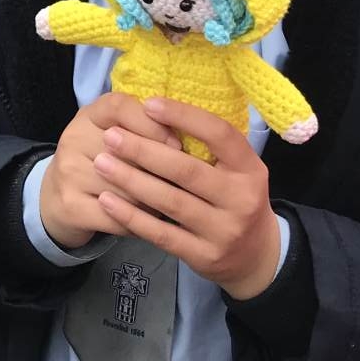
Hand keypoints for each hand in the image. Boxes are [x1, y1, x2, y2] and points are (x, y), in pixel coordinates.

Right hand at [38, 93, 180, 251]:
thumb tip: (187, 139)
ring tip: (170, 205)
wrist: (56, 198)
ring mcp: (69, 173)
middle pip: (129, 153)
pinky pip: (119, 218)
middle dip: (162, 172)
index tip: (177, 145)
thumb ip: (142, 128)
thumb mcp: (112, 135)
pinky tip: (150, 222)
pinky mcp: (71, 206)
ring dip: (156, 202)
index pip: (120, 107)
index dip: (152, 124)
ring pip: (129, 190)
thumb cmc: (99, 161)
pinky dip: (140, 223)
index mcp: (89, 115)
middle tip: (185, 184)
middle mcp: (73, 138)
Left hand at [90, 98, 283, 298]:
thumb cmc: (236, 198)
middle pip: (187, 170)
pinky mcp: (204, 256)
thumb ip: (211, 146)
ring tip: (102, 163)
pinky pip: (161, 234)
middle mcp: (242, 199)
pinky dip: (132, 216)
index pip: (220, 135)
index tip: (148, 104)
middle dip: (144, 151)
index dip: (184, 116)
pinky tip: (108, 200)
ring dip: (131, 180)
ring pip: (170, 202)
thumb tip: (159, 109)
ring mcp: (223, 231)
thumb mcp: (239, 169)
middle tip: (111, 136)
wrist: (257, 256)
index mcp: (251, 169)